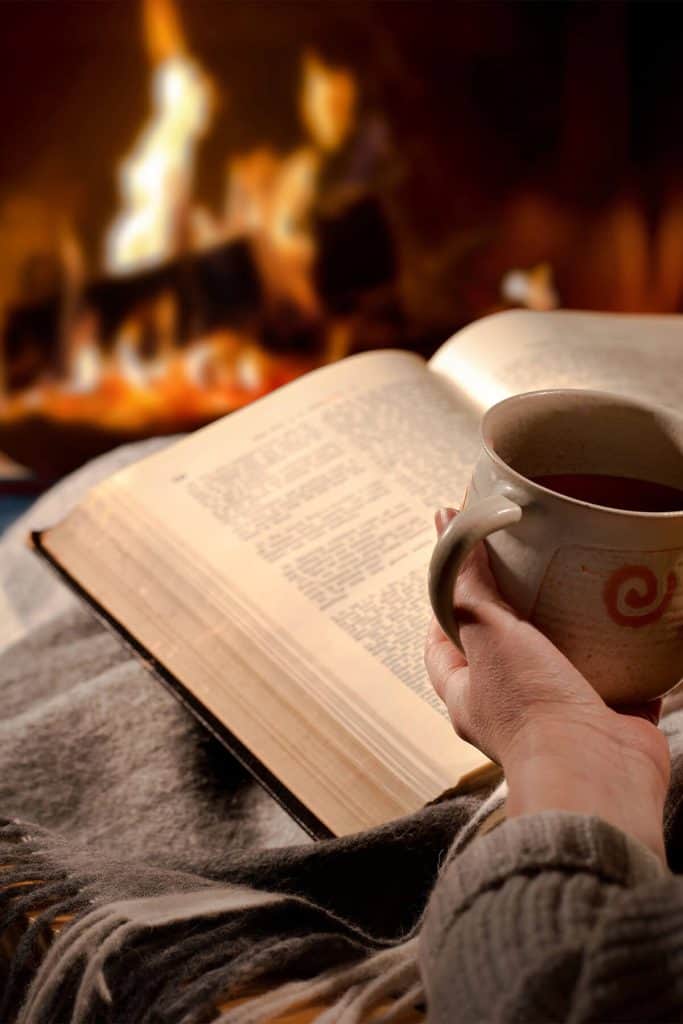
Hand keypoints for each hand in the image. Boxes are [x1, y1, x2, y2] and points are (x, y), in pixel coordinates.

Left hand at [425, 508, 670, 860]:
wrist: (597, 773)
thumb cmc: (530, 710)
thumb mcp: (487, 631)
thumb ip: (468, 580)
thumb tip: (443, 519)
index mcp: (468, 696)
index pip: (442, 645)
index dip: (446, 607)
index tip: (465, 572)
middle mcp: (512, 709)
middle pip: (507, 651)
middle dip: (518, 614)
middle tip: (533, 571)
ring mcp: (563, 717)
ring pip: (566, 665)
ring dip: (575, 634)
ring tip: (584, 589)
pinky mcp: (611, 720)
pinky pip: (621, 681)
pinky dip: (627, 657)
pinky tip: (634, 624)